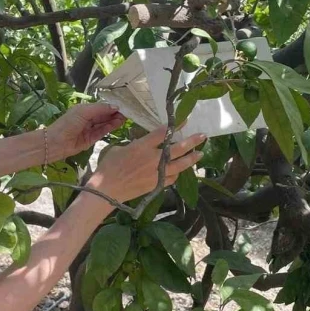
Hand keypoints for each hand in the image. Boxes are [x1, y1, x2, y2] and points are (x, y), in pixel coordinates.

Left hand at [47, 102, 125, 160]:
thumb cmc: (68, 123)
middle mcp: (87, 119)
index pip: (100, 107)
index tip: (122, 105)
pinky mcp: (91, 139)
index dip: (111, 106)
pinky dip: (109, 128)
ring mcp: (89, 129)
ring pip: (104, 124)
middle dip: (114, 113)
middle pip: (103, 115)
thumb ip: (99, 109)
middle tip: (127, 112)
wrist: (56, 142)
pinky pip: (102, 132)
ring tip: (124, 117)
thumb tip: (115, 107)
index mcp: (84, 110)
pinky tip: (117, 123)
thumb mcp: (83, 112)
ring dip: (114, 120)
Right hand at [90, 126, 204, 202]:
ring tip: (199, 154)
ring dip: (191, 159)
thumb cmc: (108, 167)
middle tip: (203, 136)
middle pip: (178, 148)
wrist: (107, 190)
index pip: (163, 133)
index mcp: (142, 146)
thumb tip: (141, 145)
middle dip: (192, 141)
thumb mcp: (119, 149)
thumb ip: (134, 145)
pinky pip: (172, 178)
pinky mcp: (156, 185)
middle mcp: (153, 159)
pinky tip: (179, 171)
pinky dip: (177, 174)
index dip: (176, 125)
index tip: (185, 120)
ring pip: (180, 165)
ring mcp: (156, 173)